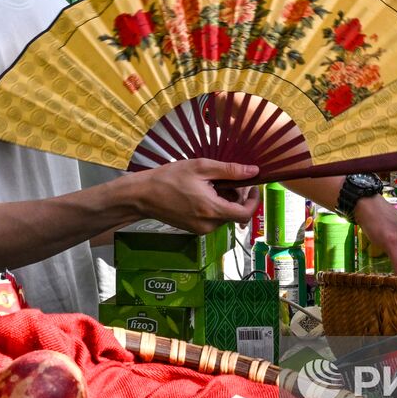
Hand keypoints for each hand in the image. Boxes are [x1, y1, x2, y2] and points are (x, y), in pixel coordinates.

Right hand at [130, 159, 261, 233]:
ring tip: (210, 184)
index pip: (245, 214)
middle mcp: (208, 225)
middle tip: (226, 179)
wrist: (143, 195)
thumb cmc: (169, 178)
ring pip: (224, 216)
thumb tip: (253, 171)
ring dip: (225, 201)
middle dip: (236, 197)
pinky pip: (212, 219)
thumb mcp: (201, 168)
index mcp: (212, 210)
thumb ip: (229, 170)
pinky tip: (201, 193)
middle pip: (235, 214)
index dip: (254, 201)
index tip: (253, 187)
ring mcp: (200, 229)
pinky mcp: (193, 229)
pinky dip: (214, 207)